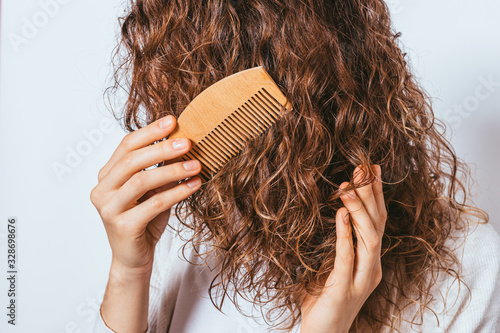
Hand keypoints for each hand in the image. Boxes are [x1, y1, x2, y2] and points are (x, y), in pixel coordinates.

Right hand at [90, 115, 202, 273]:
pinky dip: (177, 192)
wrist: (134, 258)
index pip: (126, 145)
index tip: (173, 121)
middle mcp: (102, 190)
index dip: (150, 131)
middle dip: (162, 148)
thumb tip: (184, 143)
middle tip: (188, 142)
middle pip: (132, 160)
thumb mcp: (153, 190)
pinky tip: (195, 185)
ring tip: (196, 164)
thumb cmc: (144, 220)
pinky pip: (154, 203)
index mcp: (106, 176)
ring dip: (172, 170)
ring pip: (141, 180)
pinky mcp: (123, 226)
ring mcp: (109, 209)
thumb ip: (160, 169)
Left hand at [300, 164, 386, 332]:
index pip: (378, 222)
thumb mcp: (332, 266)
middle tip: (363, 167)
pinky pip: (347, 258)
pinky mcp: (344, 289)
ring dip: (359, 209)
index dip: (377, 195)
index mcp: (370, 262)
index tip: (372, 169)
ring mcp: (361, 280)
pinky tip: (340, 214)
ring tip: (348, 186)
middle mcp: (372, 268)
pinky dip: (345, 234)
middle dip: (371, 194)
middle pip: (378, 224)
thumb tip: (333, 213)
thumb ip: (338, 244)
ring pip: (369, 238)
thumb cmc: (324, 300)